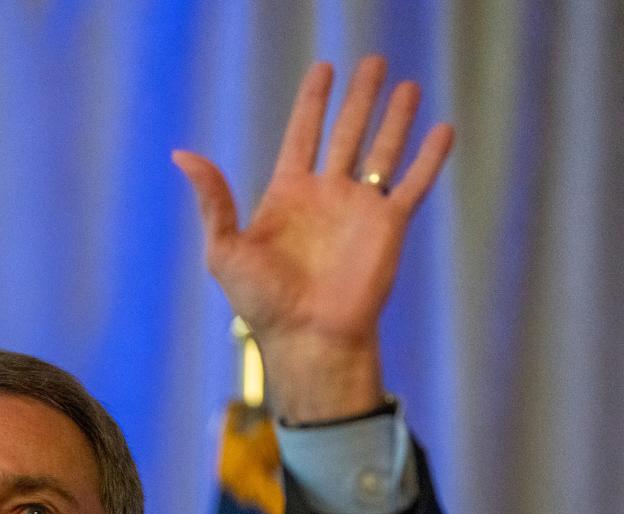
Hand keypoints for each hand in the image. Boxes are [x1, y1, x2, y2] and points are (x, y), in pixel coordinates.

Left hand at [173, 55, 453, 422]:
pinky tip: (443, 130)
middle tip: (373, 62)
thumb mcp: (224, 249)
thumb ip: (212, 200)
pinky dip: (429, 157)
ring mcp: (359, 210)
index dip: (313, 102)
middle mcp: (327, 197)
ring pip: (383, 150)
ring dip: (396, 117)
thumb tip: (182, 154)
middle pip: (347, 133)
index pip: (302, 135)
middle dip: (360, 98)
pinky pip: (413, 184)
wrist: (309, 339)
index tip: (324, 70)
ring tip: (407, 85)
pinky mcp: (389, 227)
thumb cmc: (263, 303)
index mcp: (288, 196)